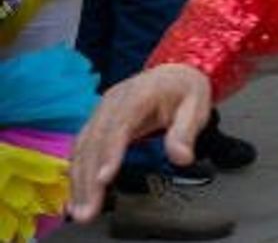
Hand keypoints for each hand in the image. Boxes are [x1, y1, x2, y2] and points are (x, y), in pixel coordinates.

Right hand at [68, 64, 212, 221]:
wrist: (176, 71)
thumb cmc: (185, 88)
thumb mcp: (196, 106)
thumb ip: (186, 132)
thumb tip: (182, 157)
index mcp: (139, 94)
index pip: (120, 125)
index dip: (109, 152)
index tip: (104, 178)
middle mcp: (114, 101)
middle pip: (95, 140)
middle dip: (88, 178)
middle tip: (88, 208)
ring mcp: (102, 111)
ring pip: (83, 147)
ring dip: (78, 181)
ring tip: (80, 210)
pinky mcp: (97, 121)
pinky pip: (82, 148)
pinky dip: (77, 172)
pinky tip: (76, 194)